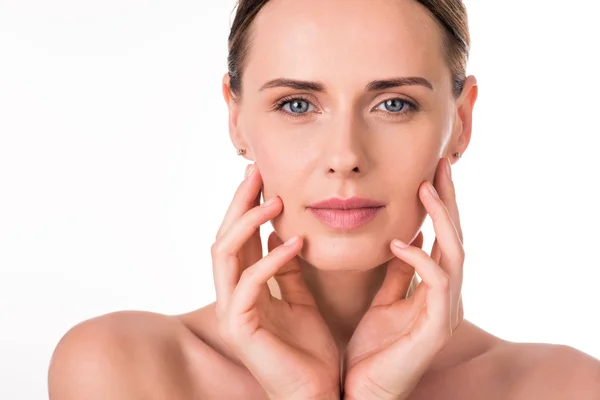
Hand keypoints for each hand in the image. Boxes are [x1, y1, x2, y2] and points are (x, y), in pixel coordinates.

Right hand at [212, 163, 339, 399]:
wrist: (317, 392)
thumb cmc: (309, 350)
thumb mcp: (301, 298)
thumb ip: (288, 269)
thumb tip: (285, 234)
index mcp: (246, 287)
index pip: (240, 237)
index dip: (248, 205)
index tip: (265, 176)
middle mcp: (232, 294)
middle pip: (225, 236)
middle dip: (240, 202)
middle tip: (257, 171)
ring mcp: (232, 310)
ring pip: (224, 253)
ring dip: (247, 222)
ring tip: (276, 200)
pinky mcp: (240, 327)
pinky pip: (249, 283)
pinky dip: (271, 259)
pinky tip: (295, 242)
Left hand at [343, 157, 464, 399]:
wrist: (361, 392)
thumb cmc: (371, 350)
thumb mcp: (383, 301)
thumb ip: (398, 274)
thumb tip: (407, 240)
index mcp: (434, 290)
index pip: (442, 238)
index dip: (439, 206)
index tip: (430, 172)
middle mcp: (446, 298)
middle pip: (456, 239)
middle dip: (449, 201)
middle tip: (442, 164)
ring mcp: (444, 314)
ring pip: (455, 256)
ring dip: (443, 220)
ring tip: (426, 188)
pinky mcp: (434, 330)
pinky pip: (437, 285)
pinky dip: (421, 260)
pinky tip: (399, 242)